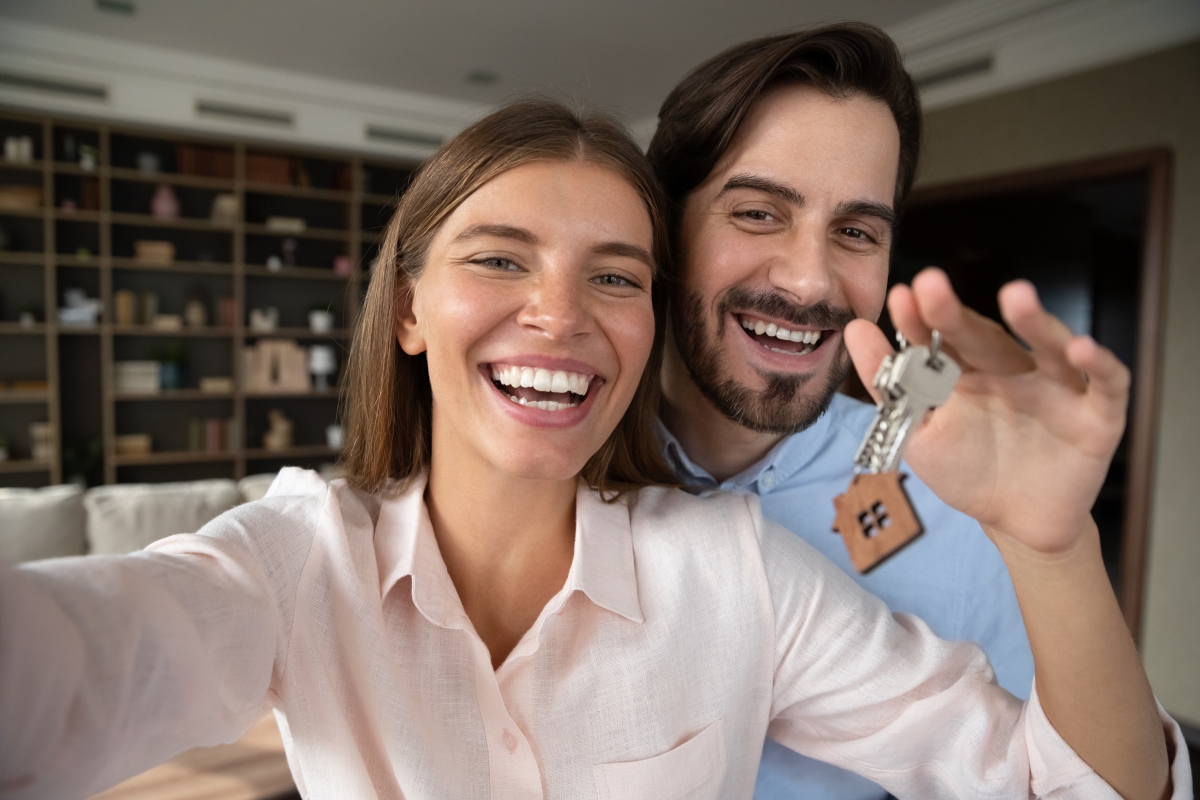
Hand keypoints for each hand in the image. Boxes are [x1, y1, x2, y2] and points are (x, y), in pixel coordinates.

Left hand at [844, 268, 1129, 553]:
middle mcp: (1011, 368)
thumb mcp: (917, 430)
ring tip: (1016, 295)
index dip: (921, 318)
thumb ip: (889, 382)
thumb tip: (855, 328)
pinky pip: (1105, 383)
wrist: (1016, 521)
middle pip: (985, 337)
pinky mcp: (1096, 414)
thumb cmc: (966, 469)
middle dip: (957, 313)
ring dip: (1035, 320)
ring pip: (1049, 345)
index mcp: (967, 371)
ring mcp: (1055, 387)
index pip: (941, 338)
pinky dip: (1100, 364)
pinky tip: (1082, 349)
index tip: (899, 297)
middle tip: (930, 283)